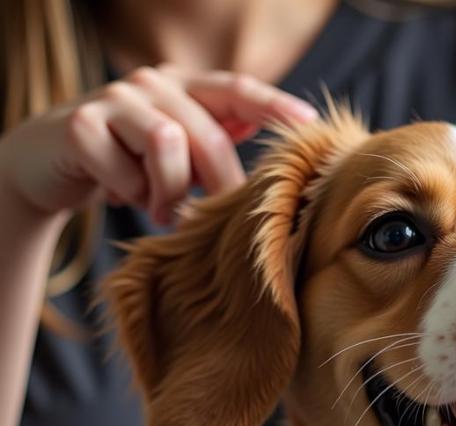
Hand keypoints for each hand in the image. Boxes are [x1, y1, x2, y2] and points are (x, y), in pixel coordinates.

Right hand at [0, 65, 316, 225]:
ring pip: (169, 146)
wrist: (51, 166)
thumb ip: (215, 142)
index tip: (310, 122)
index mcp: (184, 88)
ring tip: (158, 208)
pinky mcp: (81, 124)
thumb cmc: (129, 165)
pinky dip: (130, 195)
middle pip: (209, 136)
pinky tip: (119, 193)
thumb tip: (265, 140)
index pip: (237, 89)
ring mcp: (114, 98)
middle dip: (215, 187)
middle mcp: (153, 83)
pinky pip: (127, 170)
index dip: (274, 105)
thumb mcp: (177, 155)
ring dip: (168, 192)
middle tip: (202, 219)